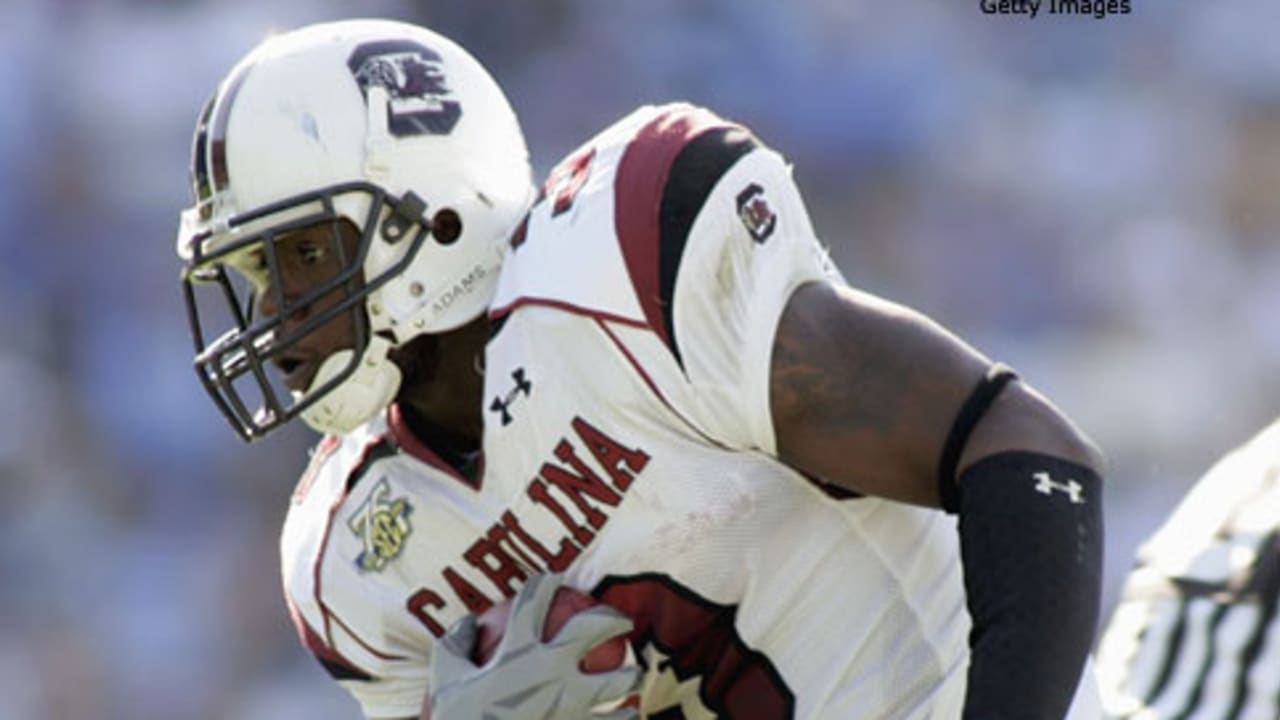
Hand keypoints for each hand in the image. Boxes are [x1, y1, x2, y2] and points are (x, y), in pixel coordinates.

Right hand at [428, 574, 640, 718]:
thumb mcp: (444, 680)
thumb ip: (454, 644)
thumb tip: (469, 621)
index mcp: (517, 651)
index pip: (534, 600)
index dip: (545, 583)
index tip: (553, 579)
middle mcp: (550, 670)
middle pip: (594, 628)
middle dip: (613, 619)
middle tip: (622, 621)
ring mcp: (570, 704)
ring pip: (620, 682)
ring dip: (631, 676)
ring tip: (634, 676)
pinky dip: (627, 718)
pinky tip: (630, 716)